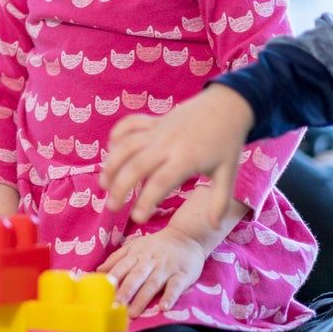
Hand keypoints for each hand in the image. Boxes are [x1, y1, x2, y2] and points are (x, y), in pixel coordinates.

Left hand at [99, 229, 207, 317]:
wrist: (187, 236)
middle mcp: (151, 261)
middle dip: (125, 291)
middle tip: (115, 306)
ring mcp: (167, 268)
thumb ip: (117, 258)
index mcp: (137, 254)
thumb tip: (98, 271)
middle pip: (136, 276)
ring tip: (133, 313)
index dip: (112, 279)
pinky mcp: (183, 274)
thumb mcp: (135, 246)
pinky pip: (176, 286)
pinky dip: (170, 297)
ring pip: (153, 283)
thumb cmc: (157, 245)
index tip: (102, 292)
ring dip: (143, 299)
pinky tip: (164, 308)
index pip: (122, 266)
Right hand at [100, 84, 253, 228]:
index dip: (145, 201)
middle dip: (120, 187)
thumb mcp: (228, 173)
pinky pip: (129, 124)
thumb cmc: (228, 143)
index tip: (137, 219)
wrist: (228, 105)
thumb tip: (213, 226)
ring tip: (103, 185)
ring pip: (126, 145)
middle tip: (112, 207)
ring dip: (111, 164)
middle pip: (136, 165)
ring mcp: (159, 129)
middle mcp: (168, 143)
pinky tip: (111, 152)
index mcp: (186, 159)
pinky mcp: (154, 120)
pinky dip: (117, 135)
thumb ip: (219, 201)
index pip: (160, 183)